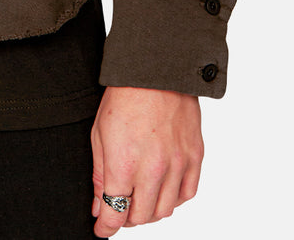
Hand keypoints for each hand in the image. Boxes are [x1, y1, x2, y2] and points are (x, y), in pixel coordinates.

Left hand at [90, 86, 202, 233]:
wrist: (155, 70)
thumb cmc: (124, 96)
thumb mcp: (99, 133)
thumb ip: (99, 174)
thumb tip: (99, 206)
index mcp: (124, 164)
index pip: (115, 213)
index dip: (106, 226)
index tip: (102, 229)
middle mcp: (153, 170)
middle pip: (141, 217)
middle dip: (126, 217)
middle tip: (119, 207)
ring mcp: (177, 165)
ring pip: (165, 211)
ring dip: (150, 211)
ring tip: (140, 197)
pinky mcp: (195, 157)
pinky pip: (188, 194)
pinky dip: (175, 199)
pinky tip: (163, 188)